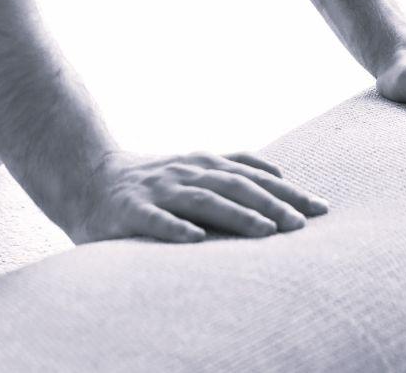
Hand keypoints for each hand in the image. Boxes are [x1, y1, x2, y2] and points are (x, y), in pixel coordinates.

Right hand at [61, 148, 329, 245]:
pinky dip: (175, 228)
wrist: (84, 176)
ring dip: (236, 215)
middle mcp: (184, 172)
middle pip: (235, 186)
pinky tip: (195, 240)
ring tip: (265, 232)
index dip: (287, 190)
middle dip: (271, 204)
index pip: (253, 175)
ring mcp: (157, 190)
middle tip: (303, 225)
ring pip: (202, 201)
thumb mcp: (192, 169)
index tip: (321, 208)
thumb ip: (230, 171)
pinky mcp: (129, 210)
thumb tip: (279, 176)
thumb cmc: (148, 180)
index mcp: (202, 164)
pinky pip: (154, 220)